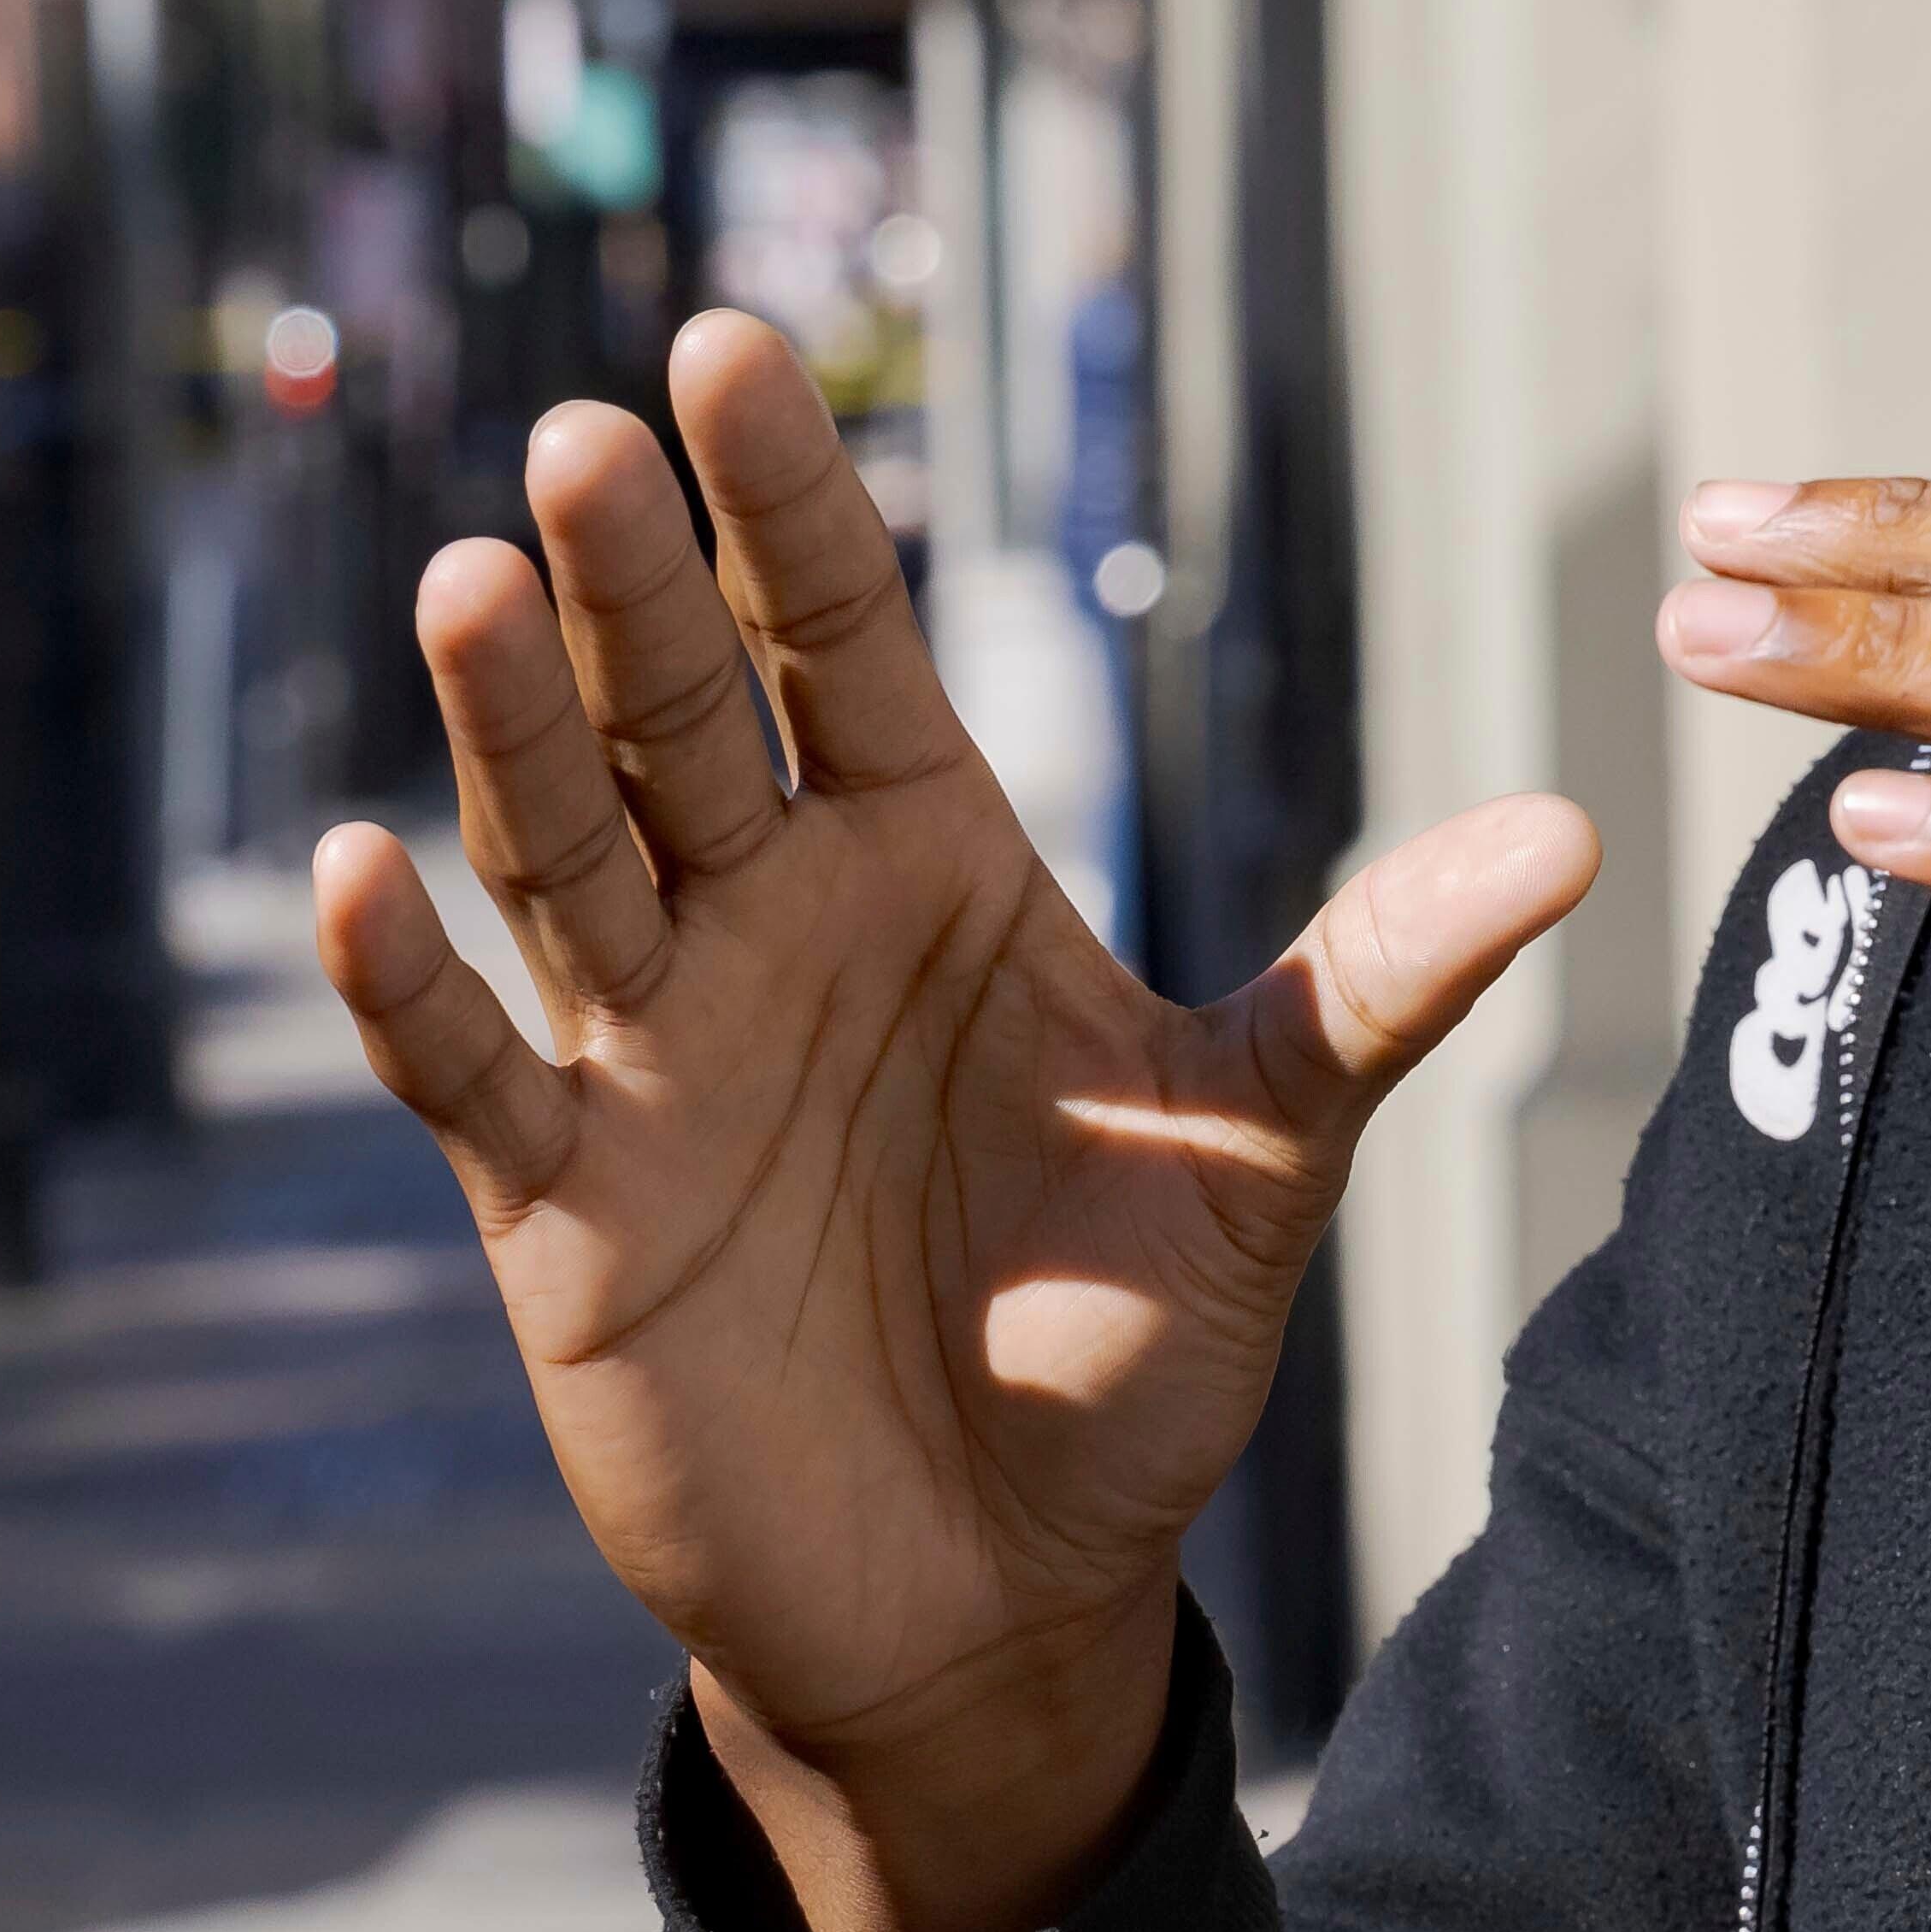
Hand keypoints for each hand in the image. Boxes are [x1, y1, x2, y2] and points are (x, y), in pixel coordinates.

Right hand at [316, 313, 1594, 1931]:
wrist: (1013, 1580)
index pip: (845, 641)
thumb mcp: (1271, 1144)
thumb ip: (1388, 979)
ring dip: (508, 723)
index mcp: (932, 865)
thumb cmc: (1130, 1341)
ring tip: (473, 578)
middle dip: (632, 580)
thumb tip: (1577, 832)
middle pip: (686, 715)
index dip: (784, 507)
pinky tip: (353, 869)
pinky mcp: (573, 1212)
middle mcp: (776, 925)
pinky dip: (410, 980)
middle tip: (592, 428)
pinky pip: (474, 1071)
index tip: (734, 351)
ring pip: (563, 852)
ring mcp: (659, 1058)